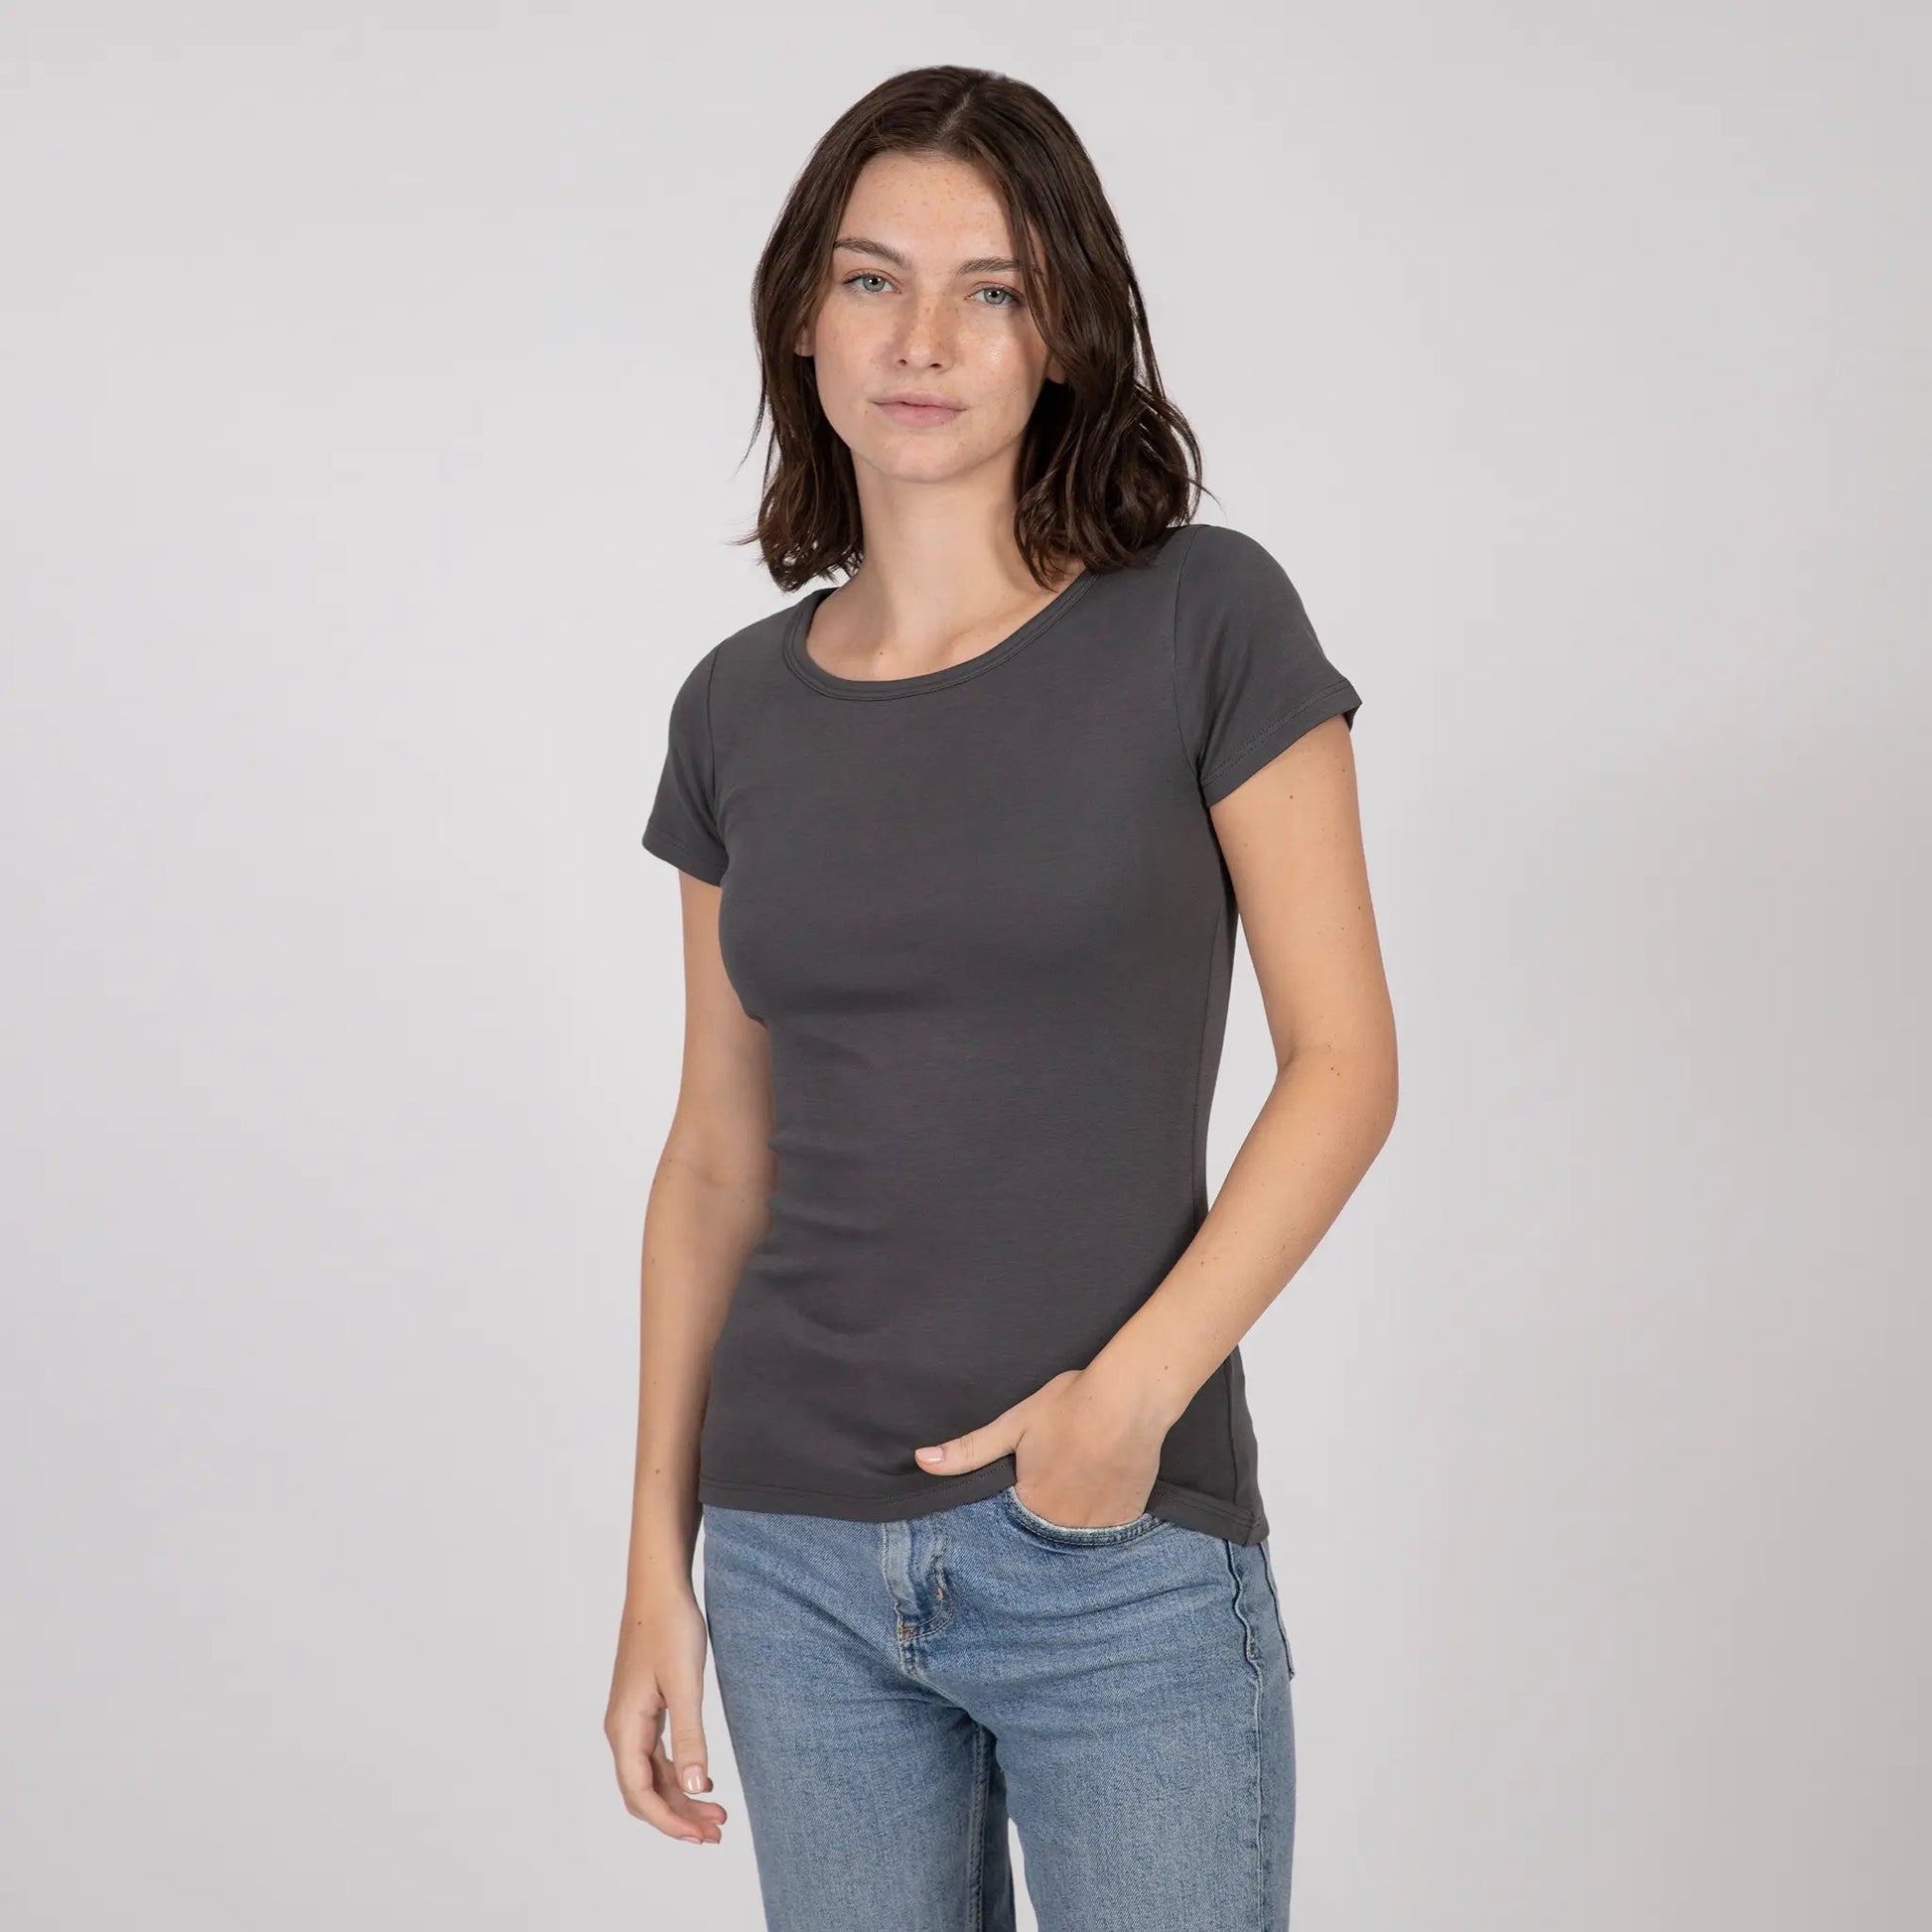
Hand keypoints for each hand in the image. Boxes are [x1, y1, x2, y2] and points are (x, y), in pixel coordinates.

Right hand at [606, 1581, 729, 1845]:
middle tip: (718, 1831)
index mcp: (625, 1727)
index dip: (669, 1821)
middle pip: (644, 1791)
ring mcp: (631, 1719)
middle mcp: (622, 1728)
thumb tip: (695, 1787)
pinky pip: (656, 1754)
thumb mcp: (685, 1684)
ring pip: (652, 1774)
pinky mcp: (645, 1707)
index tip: (702, 1836)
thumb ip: (690, 1737)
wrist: (659, 1586)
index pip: (639, 1794)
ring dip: (681, 1796)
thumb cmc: (669, 1627)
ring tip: (718, 1813)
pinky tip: (703, 1780)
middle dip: (678, 1816)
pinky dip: (678, 1772)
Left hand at [913, 1365, 1168, 1527]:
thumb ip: (968, 1450)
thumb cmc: (1070, 1406)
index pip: (1010, 1529)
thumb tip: (921, 1461)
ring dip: (1068, 1526)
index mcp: (1031, 1505)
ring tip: (1071, 1499)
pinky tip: (1096, 1499)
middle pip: (1043, 1538)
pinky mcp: (1126, 1519)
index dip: (1009, 1519)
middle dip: (1040, 1524)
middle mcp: (1064, 1526)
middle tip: (1047, 1494)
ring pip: (1075, 1540)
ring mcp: (1099, 1527)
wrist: (1131, 1398)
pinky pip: (1106, 1535)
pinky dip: (1098, 1524)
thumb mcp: (1013, 1424)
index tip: (1017, 1502)